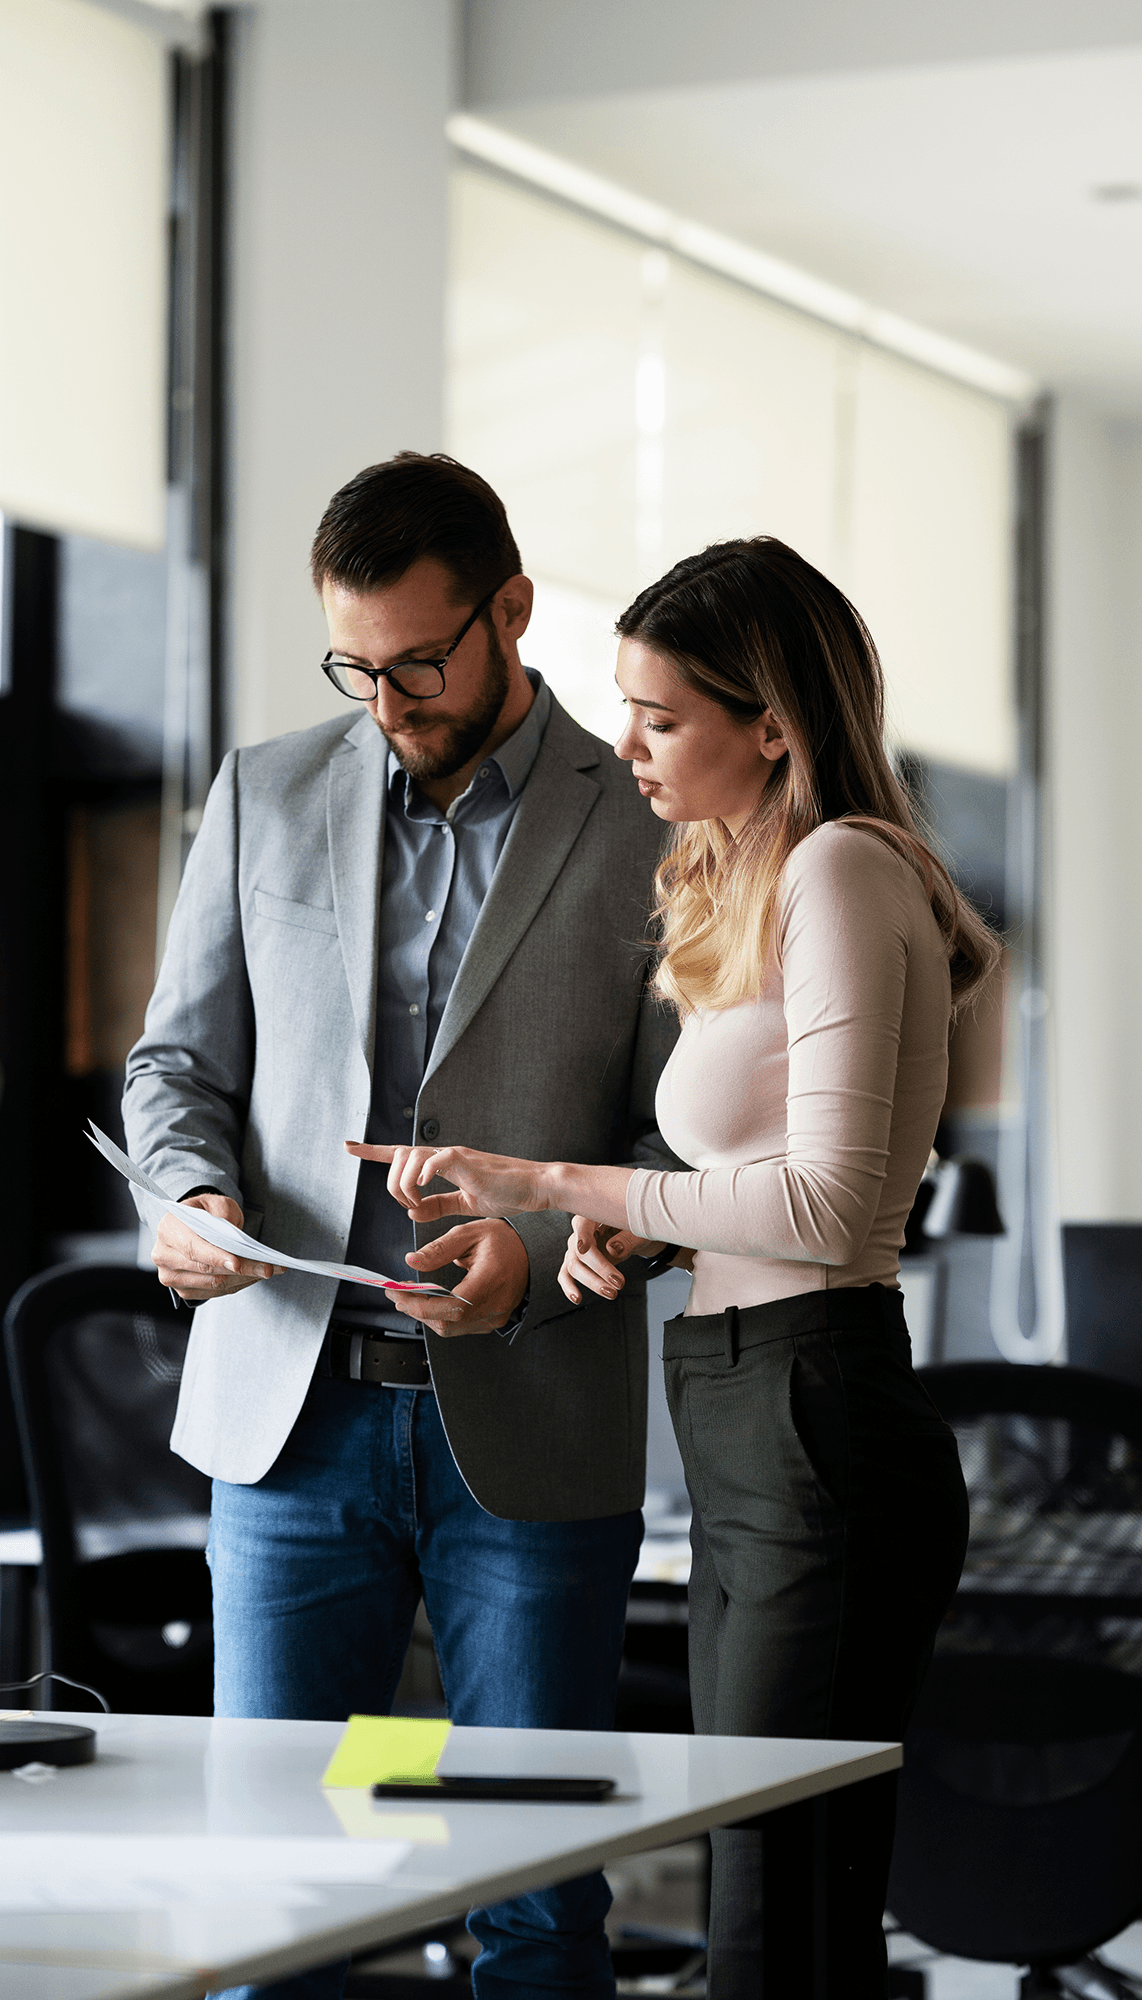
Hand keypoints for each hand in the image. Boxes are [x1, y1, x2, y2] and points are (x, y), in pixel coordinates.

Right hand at [153, 1194, 284, 1301]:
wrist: (191, 1226)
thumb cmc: (204, 1213)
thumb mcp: (215, 1202)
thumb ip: (223, 1212)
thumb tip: (232, 1234)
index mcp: (168, 1229)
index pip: (193, 1247)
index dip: (216, 1257)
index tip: (239, 1263)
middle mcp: (163, 1255)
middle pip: (205, 1269)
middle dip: (241, 1270)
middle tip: (269, 1268)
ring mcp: (171, 1276)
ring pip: (212, 1284)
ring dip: (243, 1279)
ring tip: (268, 1271)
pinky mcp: (183, 1290)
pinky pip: (214, 1292)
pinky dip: (237, 1285)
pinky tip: (254, 1276)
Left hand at [346, 1141, 551, 1223]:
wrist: (535, 1187)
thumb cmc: (506, 1193)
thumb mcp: (464, 1205)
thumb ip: (438, 1206)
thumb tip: (411, 1211)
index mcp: (441, 1165)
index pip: (401, 1153)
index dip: (373, 1151)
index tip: (348, 1147)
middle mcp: (443, 1155)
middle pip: (399, 1154)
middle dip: (391, 1182)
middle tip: (407, 1205)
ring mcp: (455, 1156)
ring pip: (411, 1156)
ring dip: (405, 1184)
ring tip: (418, 1205)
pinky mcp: (467, 1161)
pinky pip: (435, 1160)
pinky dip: (423, 1176)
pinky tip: (425, 1191)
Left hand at [384, 1219, 528, 1337]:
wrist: (531, 1252)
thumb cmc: (503, 1240)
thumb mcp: (470, 1233)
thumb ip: (439, 1249)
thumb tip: (411, 1261)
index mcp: (491, 1281)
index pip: (450, 1307)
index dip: (419, 1305)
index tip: (396, 1293)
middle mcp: (495, 1305)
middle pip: (447, 1324)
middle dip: (416, 1310)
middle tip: (397, 1293)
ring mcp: (495, 1317)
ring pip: (451, 1329)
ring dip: (426, 1315)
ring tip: (409, 1297)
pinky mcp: (493, 1321)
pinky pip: (460, 1327)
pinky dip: (441, 1317)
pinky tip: (430, 1302)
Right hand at [558, 1219, 666, 1304]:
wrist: (633, 1235)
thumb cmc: (634, 1227)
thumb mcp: (637, 1230)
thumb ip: (626, 1238)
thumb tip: (613, 1249)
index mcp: (593, 1215)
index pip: (582, 1223)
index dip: (581, 1235)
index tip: (584, 1249)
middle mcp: (579, 1232)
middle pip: (579, 1251)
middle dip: (599, 1269)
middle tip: (620, 1283)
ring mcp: (575, 1248)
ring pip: (574, 1266)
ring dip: (592, 1282)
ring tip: (612, 1293)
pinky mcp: (575, 1263)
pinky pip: (566, 1275)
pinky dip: (569, 1287)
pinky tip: (577, 1298)